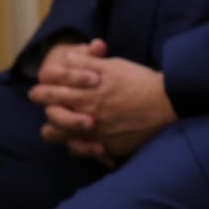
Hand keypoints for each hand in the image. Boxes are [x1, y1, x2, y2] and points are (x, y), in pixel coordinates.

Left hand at [29, 42, 175, 164]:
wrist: (167, 104)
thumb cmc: (141, 82)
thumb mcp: (114, 66)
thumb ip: (87, 62)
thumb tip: (69, 57)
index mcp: (83, 93)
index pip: (48, 91)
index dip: (42, 88)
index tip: (41, 88)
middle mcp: (84, 115)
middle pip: (50, 114)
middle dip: (46, 108)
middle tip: (45, 105)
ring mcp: (93, 134)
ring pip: (60, 137)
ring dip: (56, 130)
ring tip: (57, 127)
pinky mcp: (107, 147)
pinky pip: (84, 151)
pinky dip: (82, 146)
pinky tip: (84, 141)